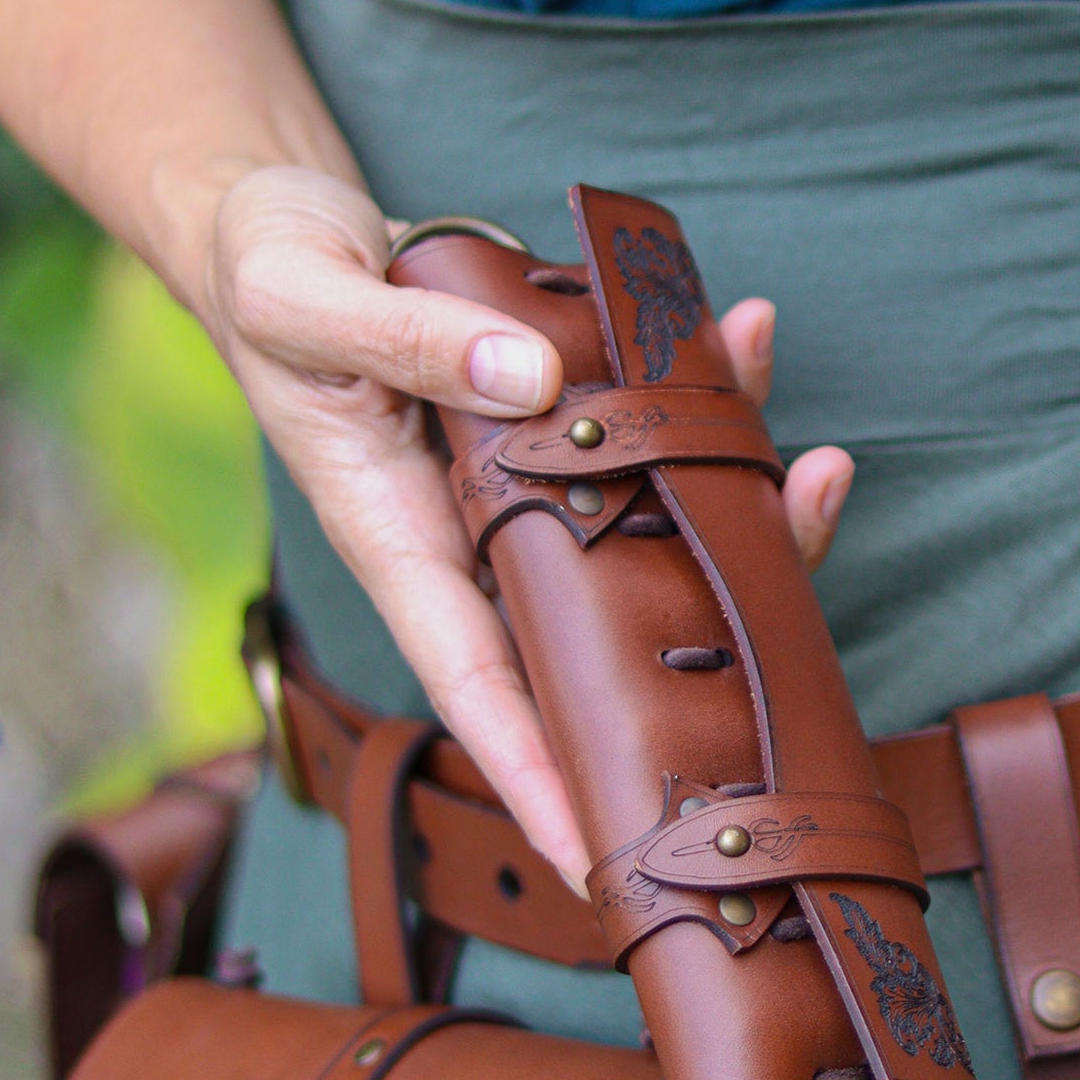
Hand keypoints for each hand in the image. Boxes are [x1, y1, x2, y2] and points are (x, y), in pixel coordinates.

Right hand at [202, 166, 854, 890]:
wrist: (270, 216)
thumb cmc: (263, 273)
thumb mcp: (308, 300)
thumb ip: (410, 345)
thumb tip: (534, 385)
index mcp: (398, 534)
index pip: (476, 684)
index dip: (539, 776)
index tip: (603, 863)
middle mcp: (472, 522)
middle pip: (593, 618)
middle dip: (694, 645)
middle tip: (793, 666)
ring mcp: (519, 470)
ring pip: (641, 514)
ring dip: (733, 495)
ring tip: (815, 471)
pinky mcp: (551, 404)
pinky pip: (642, 415)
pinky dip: (700, 387)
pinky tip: (742, 337)